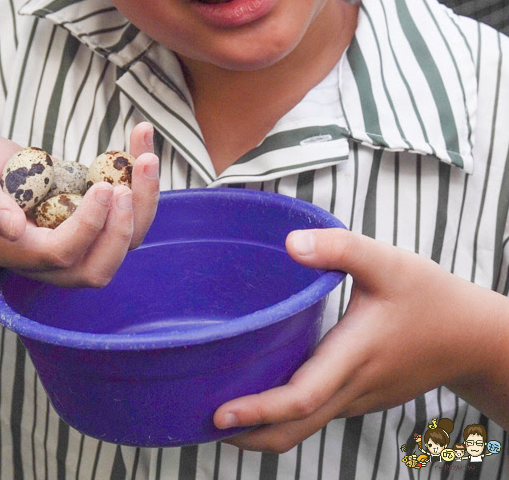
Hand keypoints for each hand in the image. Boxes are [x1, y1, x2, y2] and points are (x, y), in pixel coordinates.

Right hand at [0, 124, 158, 286]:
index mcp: (21, 254)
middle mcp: (54, 260)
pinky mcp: (99, 223)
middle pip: (101, 267)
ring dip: (144, 202)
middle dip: (125, 227)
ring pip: (125, 243)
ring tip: (146, 156)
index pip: (63, 255)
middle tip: (129, 181)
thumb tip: (11, 227)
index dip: (88, 227)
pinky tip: (140, 139)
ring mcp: (82, 243)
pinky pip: (130, 213)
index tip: (103, 187)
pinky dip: (143, 181)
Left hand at [213, 228, 503, 452]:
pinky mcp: (364, 396)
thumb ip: (338, 248)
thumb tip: (289, 244)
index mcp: (353, 356)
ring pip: (307, 426)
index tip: (219, 415)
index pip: (300, 398)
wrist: (473, 336)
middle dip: (248, 434)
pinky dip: (289, 415)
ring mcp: (359, 397)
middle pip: (294, 429)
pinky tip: (270, 390)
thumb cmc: (429, 296)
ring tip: (226, 411)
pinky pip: (320, 414)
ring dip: (266, 428)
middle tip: (204, 424)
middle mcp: (353, 387)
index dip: (258, 410)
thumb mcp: (387, 261)